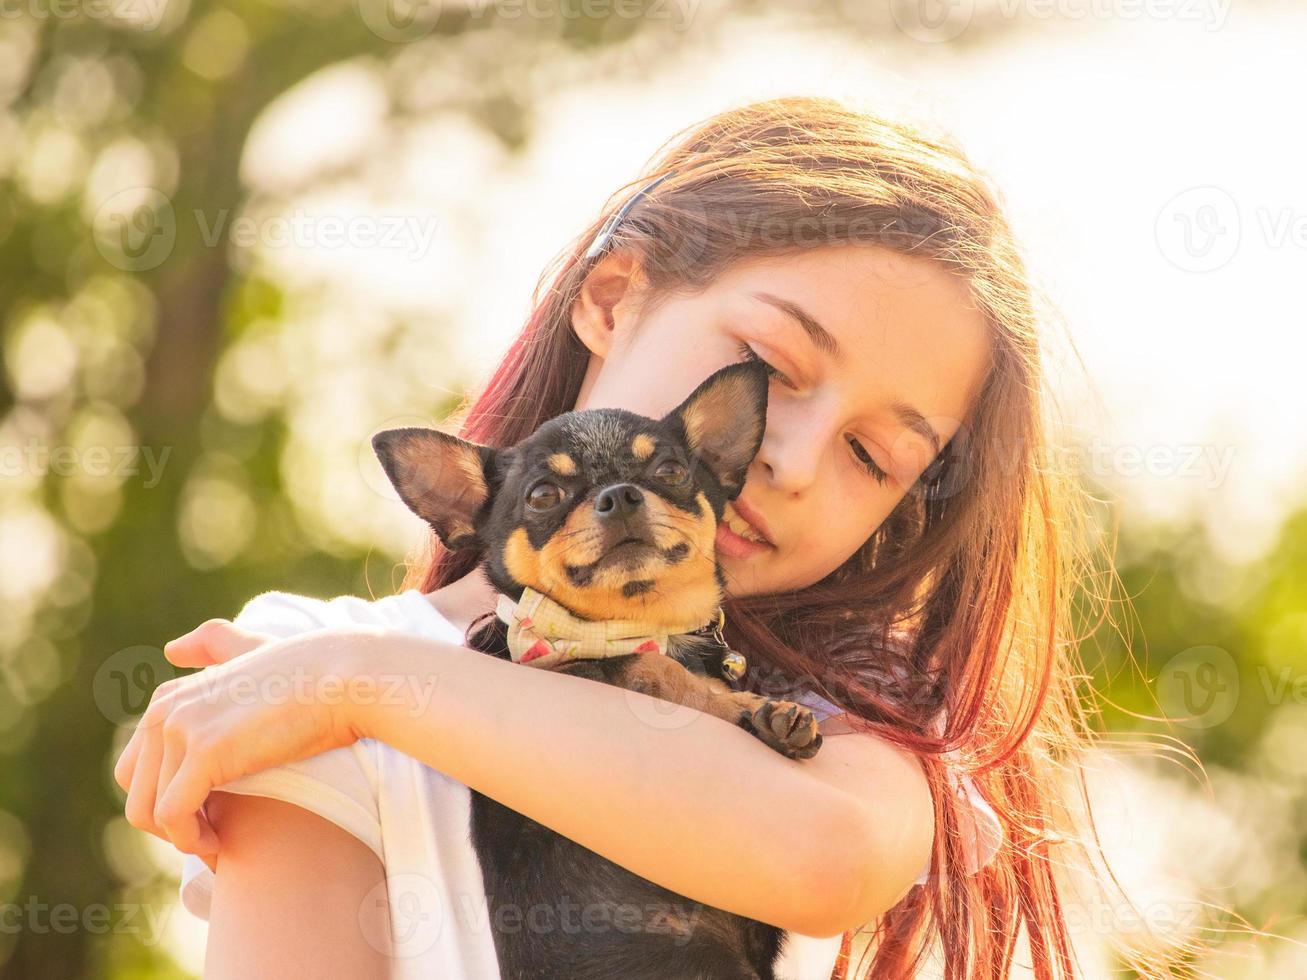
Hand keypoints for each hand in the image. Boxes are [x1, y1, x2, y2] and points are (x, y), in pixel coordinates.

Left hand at [113, 627, 377, 857]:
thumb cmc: (312, 675)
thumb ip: (216, 646)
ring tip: (220, 840)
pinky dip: (193, 839)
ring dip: (182, 837)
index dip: (169, 800)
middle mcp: (164, 709)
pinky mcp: (204, 752)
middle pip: (135, 793)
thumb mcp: (254, 653)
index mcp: (170, 696)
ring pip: (149, 811)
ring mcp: (180, 728)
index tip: (210, 814)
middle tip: (214, 834)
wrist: (346, 680)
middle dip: (168, 824)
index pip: (136, 770)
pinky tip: (222, 841)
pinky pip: (174, 816)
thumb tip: (173, 648)